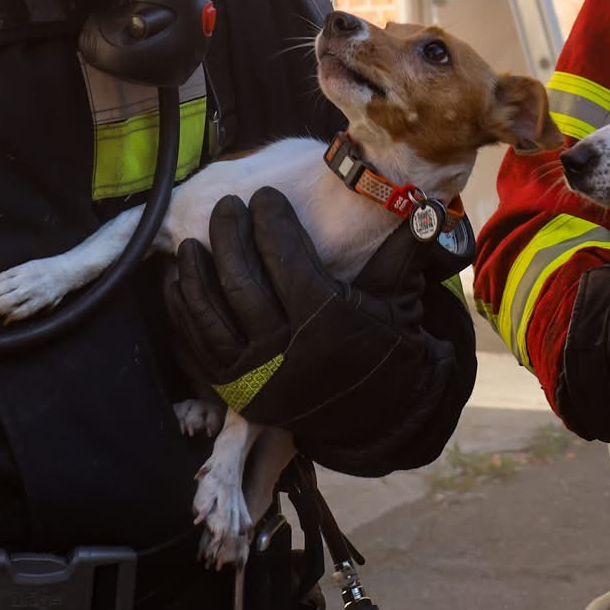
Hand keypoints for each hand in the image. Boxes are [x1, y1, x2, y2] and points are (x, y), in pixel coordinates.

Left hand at [161, 188, 470, 474]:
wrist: (374, 414)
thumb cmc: (383, 343)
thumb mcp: (398, 297)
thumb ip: (406, 248)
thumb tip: (429, 203)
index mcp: (325, 319)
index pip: (285, 258)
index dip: (271, 222)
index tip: (265, 196)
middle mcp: (285, 349)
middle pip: (241, 282)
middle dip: (229, 236)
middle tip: (228, 206)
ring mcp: (255, 373)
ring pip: (209, 313)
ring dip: (196, 271)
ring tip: (196, 239)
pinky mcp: (234, 389)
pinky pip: (196, 343)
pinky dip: (183, 307)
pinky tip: (180, 278)